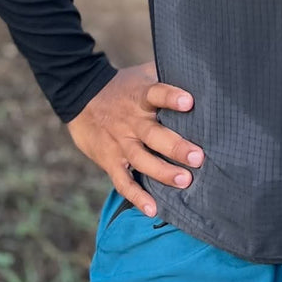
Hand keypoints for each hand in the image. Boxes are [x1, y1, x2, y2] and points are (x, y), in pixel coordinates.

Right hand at [66, 61, 202, 217]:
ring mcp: (120, 142)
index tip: (189, 102)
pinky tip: (153, 209)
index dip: (172, 98)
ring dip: (162, 172)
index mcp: (141, 96)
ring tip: (184, 181)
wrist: (80, 95)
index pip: (157, 93)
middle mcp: (132, 120)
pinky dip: (137, 196)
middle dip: (176, 146)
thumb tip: (201, 72)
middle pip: (154, 134)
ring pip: (142, 160)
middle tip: (198, 158)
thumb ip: (167, 74)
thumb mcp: (143, 74)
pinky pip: (123, 182)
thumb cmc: (123, 86)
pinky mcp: (110, 160)